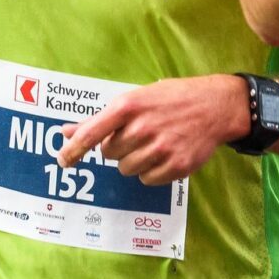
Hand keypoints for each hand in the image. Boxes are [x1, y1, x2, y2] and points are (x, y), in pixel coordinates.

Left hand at [57, 74, 247, 185]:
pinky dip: (152, 171)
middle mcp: (143, 127)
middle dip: (118, 148)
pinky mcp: (177, 165)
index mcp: (129, 106)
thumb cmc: (171, 98)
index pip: (91, 133)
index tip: (62, 161)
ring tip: (153, 143)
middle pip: (109, 154)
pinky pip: (148, 180)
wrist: (215, 105)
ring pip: (127, 169)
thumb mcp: (136, 99)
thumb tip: (65, 132)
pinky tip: (165, 154)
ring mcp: (161, 148)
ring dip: (134, 161)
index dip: (73, 150)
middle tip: (137, 134)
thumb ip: (100, 119)